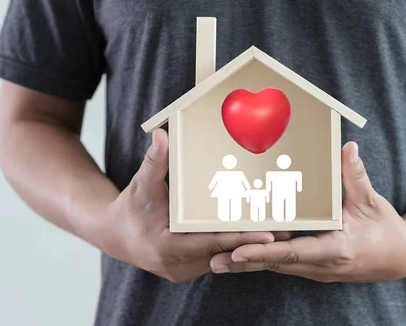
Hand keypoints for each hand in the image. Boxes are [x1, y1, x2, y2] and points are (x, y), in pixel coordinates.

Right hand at [103, 128, 289, 282]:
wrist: (116, 235)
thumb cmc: (130, 208)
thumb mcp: (141, 185)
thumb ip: (155, 162)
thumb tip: (163, 135)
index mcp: (167, 247)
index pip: (211, 243)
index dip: (240, 238)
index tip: (268, 234)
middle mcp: (178, 265)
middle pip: (225, 253)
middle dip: (256, 243)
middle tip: (289, 231)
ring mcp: (185, 270)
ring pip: (224, 258)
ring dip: (250, 246)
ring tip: (283, 233)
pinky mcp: (191, 269)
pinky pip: (218, 258)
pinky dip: (236, 247)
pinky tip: (259, 236)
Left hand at [209, 142, 405, 281]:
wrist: (400, 257)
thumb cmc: (386, 229)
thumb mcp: (371, 201)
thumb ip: (355, 175)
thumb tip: (349, 148)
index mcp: (335, 250)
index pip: (292, 252)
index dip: (264, 252)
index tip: (237, 252)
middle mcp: (322, 265)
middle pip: (277, 264)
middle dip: (244, 263)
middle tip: (213, 261)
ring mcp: (318, 270)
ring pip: (278, 267)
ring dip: (249, 264)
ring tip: (218, 260)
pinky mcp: (315, 268)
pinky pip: (285, 264)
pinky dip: (264, 260)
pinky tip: (244, 254)